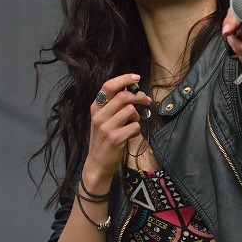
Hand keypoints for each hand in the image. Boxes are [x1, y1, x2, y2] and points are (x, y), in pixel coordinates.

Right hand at [83, 73, 151, 187]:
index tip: (137, 77)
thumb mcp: (102, 120)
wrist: (97, 163)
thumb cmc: (103, 140)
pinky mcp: (116, 138)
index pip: (108, 86)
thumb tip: (131, 91)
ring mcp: (107, 127)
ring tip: (133, 122)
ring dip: (137, 116)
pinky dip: (137, 129)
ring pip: (130, 111)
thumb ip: (112, 106)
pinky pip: (134, 126)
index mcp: (95, 108)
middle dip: (139, 97)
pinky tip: (131, 134)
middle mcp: (99, 116)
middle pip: (124, 97)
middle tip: (146, 101)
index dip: (124, 79)